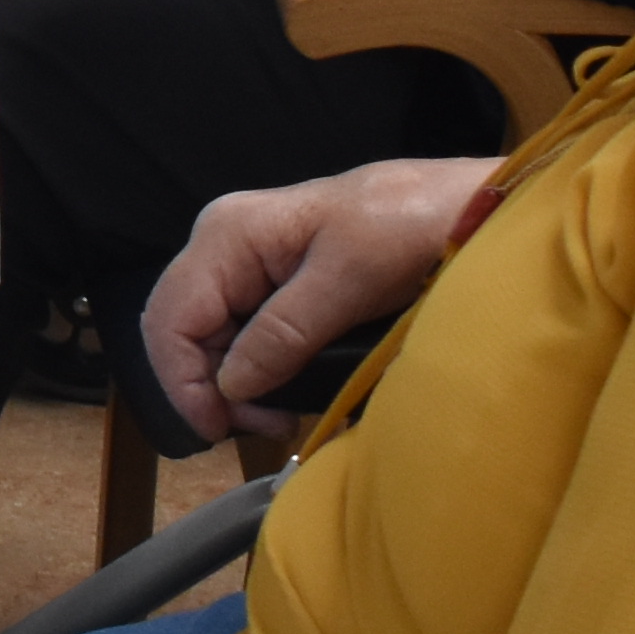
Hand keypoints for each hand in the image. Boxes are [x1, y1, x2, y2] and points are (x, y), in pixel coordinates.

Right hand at [142, 154, 494, 446]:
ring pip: (208, 338)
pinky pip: (240, 334)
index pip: (171, 318)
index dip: (184, 381)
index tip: (222, 430)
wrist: (463, 203)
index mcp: (228, 235)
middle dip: (207, 387)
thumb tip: (230, 388)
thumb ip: (284, 332)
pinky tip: (283, 391)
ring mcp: (247, 263)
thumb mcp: (348, 279)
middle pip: (181, 330)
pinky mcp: (274, 282)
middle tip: (263, 426)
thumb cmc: (407, 228)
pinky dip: (253, 371)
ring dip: (231, 385)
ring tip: (277, 417)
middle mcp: (224, 246)